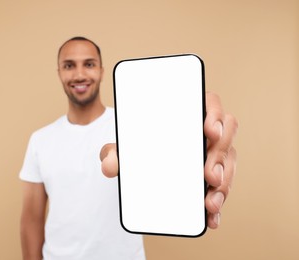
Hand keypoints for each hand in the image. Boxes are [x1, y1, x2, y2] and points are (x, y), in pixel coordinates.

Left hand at [100, 92, 237, 228]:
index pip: (210, 104)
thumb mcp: (121, 148)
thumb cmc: (136, 148)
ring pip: (228, 163)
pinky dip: (218, 203)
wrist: (139, 166)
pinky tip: (210, 218)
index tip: (209, 131)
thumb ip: (112, 152)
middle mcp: (203, 132)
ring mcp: (212, 154)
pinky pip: (222, 187)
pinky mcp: (212, 176)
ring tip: (209, 203)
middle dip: (220, 157)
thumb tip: (109, 166)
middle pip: (225, 136)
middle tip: (209, 176)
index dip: (215, 115)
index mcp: (186, 114)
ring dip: (224, 184)